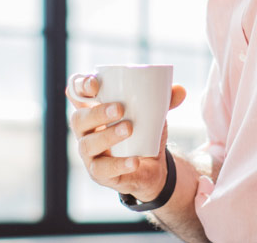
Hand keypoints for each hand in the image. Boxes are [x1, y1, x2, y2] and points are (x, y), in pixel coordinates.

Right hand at [67, 74, 186, 202]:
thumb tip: (180, 90)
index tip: (95, 84)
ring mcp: (90, 154)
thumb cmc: (143, 132)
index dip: (80, 86)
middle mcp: (86, 131)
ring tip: (129, 129)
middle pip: (78, 119)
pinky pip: (103, 170)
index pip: (76, 94)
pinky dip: (119, 164)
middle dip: (97, 112)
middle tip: (120, 109)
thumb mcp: (153, 113)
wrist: (152, 166)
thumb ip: (165, 100)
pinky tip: (134, 160)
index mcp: (94, 109)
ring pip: (87, 145)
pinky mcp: (99, 174)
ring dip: (108, 136)